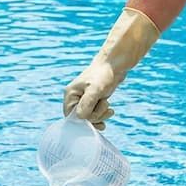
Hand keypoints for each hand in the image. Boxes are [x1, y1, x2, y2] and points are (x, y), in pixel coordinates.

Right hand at [60, 7, 159, 130]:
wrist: (114, 65)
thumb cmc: (103, 74)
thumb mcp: (95, 89)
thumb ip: (87, 103)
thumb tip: (80, 117)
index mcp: (70, 95)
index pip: (71, 117)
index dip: (83, 121)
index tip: (95, 117)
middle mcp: (75, 98)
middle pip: (82, 119)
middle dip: (95, 116)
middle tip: (105, 106)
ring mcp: (84, 100)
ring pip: (90, 118)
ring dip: (101, 114)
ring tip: (108, 104)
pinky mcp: (92, 101)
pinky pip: (95, 115)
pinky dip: (103, 114)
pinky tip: (109, 111)